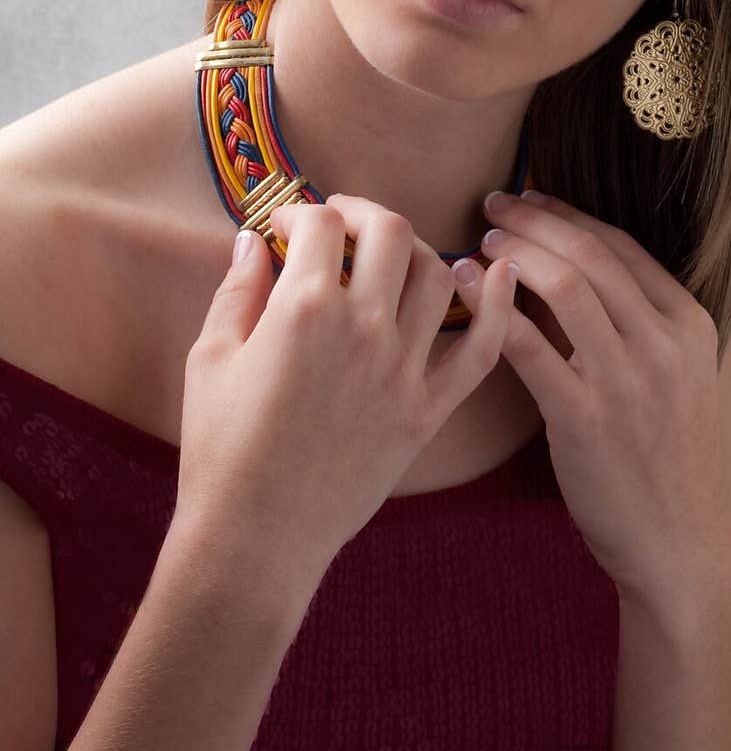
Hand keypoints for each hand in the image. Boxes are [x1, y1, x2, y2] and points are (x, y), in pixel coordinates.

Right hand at [176, 191, 518, 596]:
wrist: (255, 538)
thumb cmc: (221, 449)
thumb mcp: (211, 358)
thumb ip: (238, 288)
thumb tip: (254, 240)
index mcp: (305, 309)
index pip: (322, 224)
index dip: (301, 213)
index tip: (286, 229)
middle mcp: (365, 329)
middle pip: (391, 232)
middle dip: (363, 213)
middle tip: (341, 223)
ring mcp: (403, 370)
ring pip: (437, 275)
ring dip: (416, 249)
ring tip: (391, 255)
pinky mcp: (427, 411)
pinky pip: (480, 350)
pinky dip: (497, 305)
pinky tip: (500, 272)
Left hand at [453, 189, 730, 607]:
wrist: (679, 541)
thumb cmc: (664, 456)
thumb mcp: (674, 376)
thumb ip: (633, 324)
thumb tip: (564, 270)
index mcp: (688, 323)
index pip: (619, 245)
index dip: (567, 215)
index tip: (528, 198)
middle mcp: (663, 342)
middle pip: (588, 254)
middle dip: (533, 220)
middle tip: (492, 205)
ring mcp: (627, 379)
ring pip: (563, 286)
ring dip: (512, 254)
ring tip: (479, 241)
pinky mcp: (586, 417)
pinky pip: (529, 347)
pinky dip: (492, 308)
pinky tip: (466, 289)